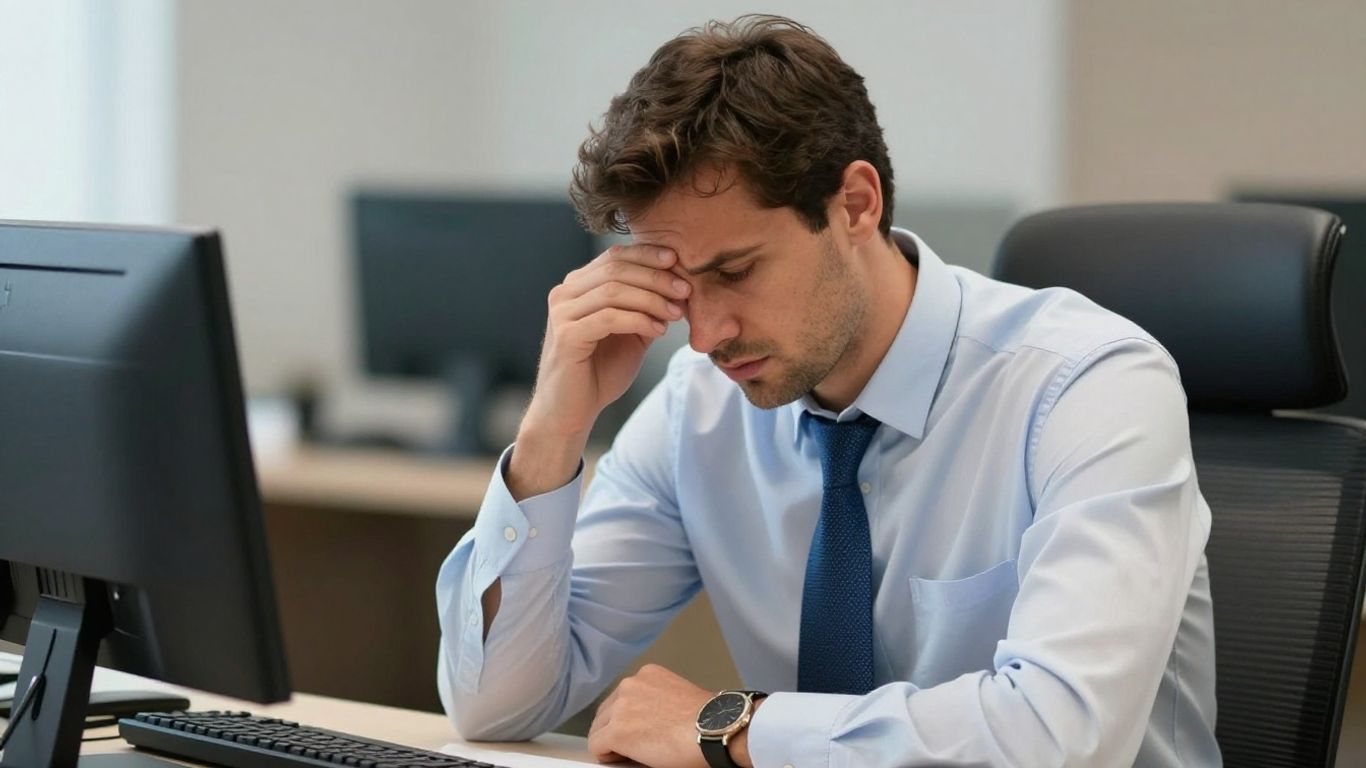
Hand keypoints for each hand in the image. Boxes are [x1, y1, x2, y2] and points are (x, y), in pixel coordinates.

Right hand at [506, 245, 690, 498]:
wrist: (571, 412)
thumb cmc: (599, 372)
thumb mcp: (631, 334)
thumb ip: (647, 309)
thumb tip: (679, 286)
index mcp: (577, 286)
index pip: (614, 256)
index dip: (647, 254)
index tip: (678, 260)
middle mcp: (565, 293)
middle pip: (616, 269)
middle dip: (656, 277)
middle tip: (685, 289)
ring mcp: (562, 313)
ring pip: (614, 291)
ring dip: (652, 299)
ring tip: (676, 313)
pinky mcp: (566, 336)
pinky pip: (609, 318)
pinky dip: (639, 320)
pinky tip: (658, 330)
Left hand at [587, 664, 755, 766]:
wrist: (715, 729)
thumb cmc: (709, 719)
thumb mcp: (678, 695)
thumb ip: (656, 700)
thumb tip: (645, 721)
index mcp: (647, 674)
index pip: (621, 697)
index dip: (625, 718)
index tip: (634, 731)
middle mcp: (631, 685)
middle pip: (606, 712)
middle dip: (614, 729)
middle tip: (631, 747)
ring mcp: (621, 707)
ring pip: (598, 729)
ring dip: (610, 743)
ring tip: (630, 754)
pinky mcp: (617, 731)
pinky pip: (597, 746)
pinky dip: (606, 756)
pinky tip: (621, 759)